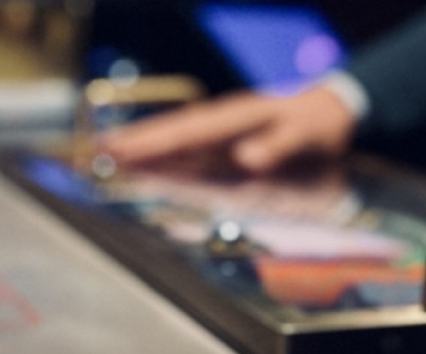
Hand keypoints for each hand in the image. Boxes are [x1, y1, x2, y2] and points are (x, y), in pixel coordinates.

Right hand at [96, 86, 358, 174]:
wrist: (331, 114)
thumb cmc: (318, 126)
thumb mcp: (306, 135)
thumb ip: (279, 146)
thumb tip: (248, 158)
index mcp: (234, 118)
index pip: (185, 132)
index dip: (153, 142)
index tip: (122, 149)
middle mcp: (218, 123)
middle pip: (168, 133)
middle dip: (132, 142)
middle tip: (94, 153)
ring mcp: (216, 133)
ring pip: (170, 141)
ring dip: (138, 149)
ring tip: (104, 158)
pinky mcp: (218, 144)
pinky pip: (182, 151)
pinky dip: (158, 157)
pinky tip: (141, 167)